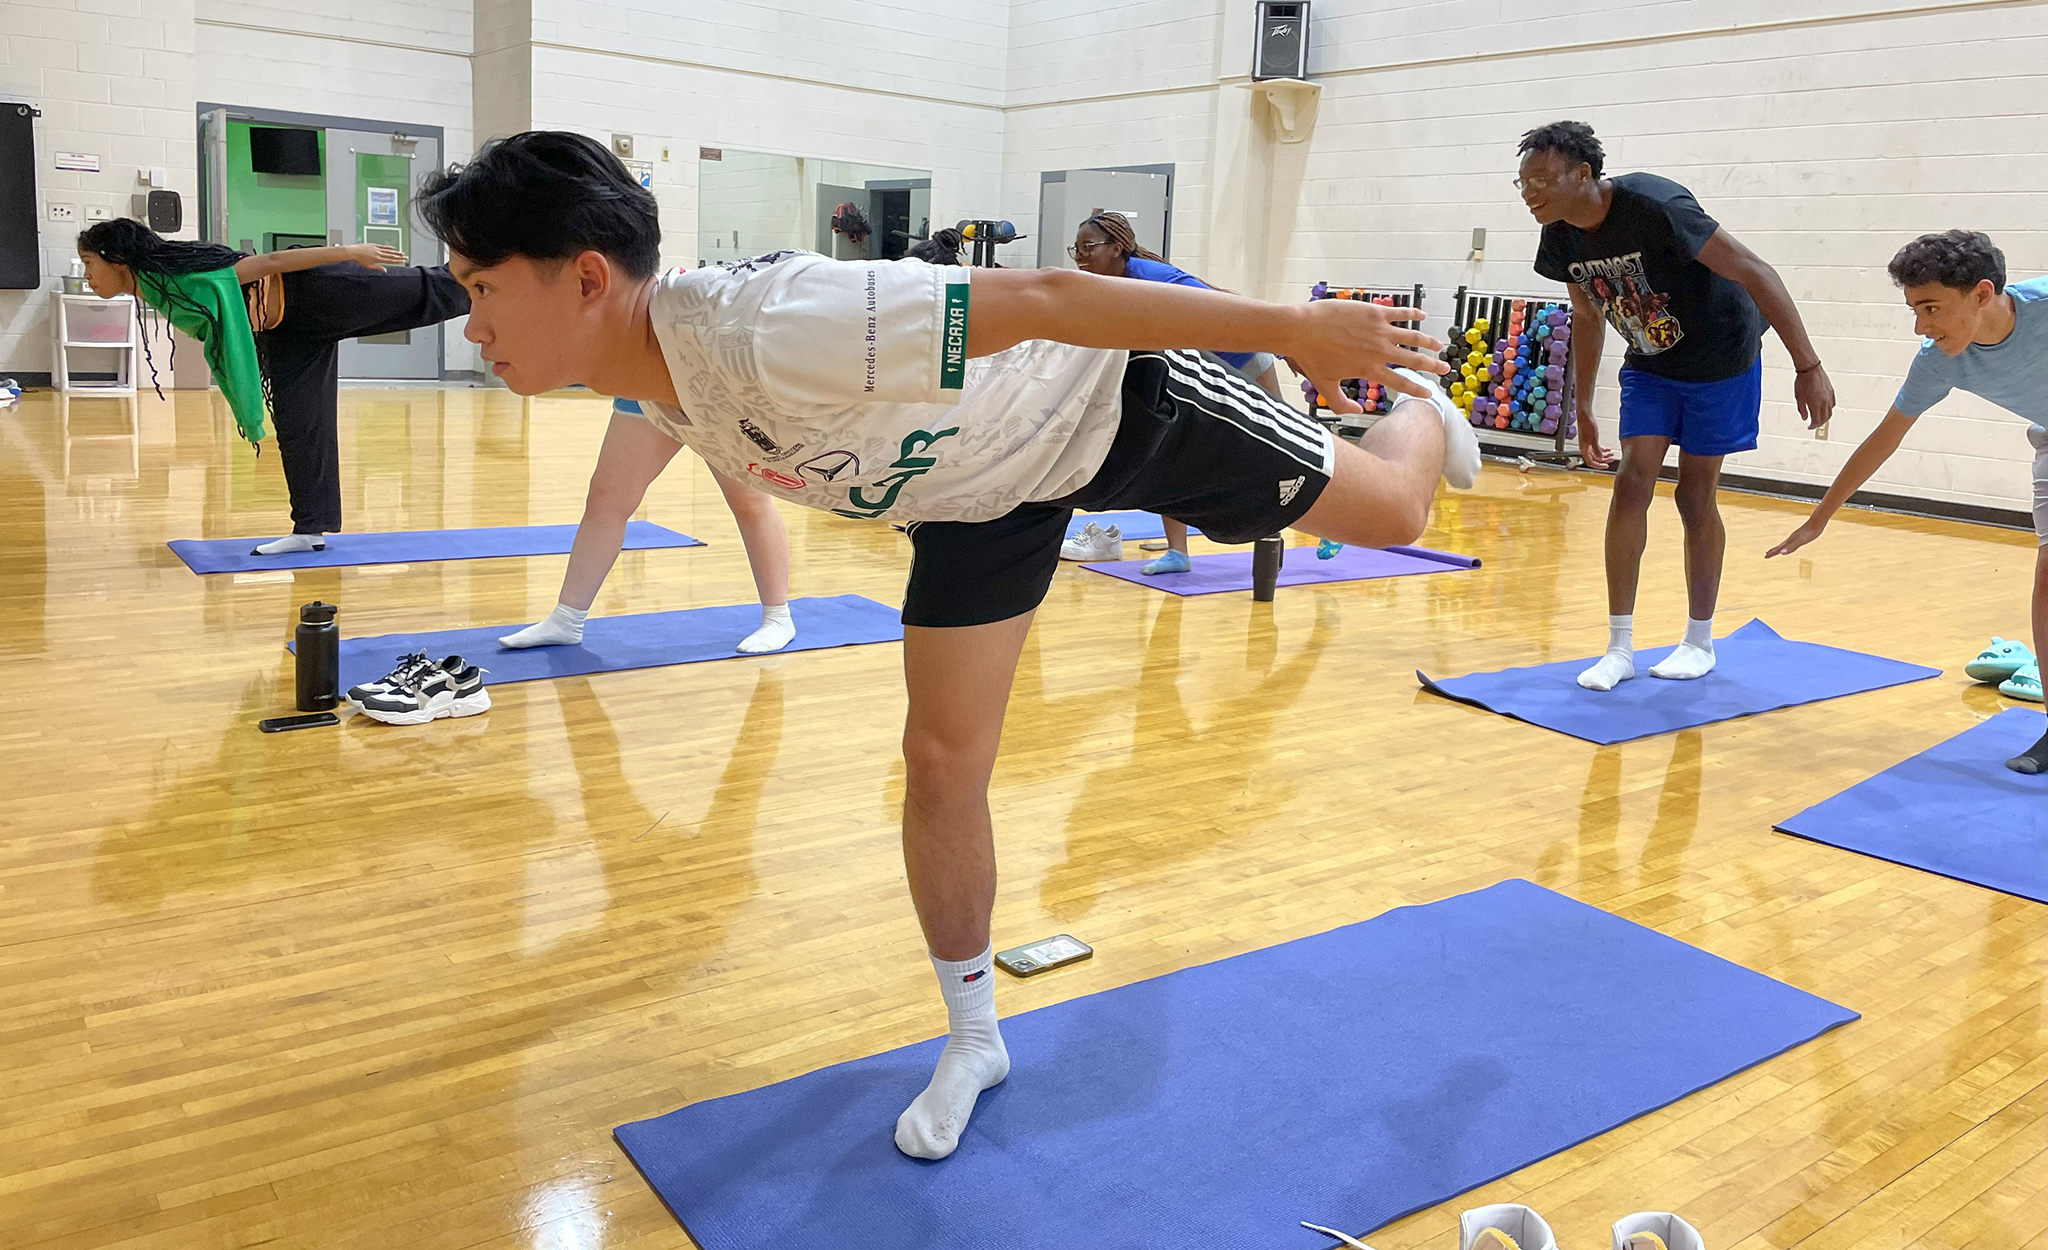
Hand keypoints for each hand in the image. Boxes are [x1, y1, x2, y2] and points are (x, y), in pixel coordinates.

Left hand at [347, 243, 409, 269]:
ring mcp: (376, 249)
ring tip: (401, 252)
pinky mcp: (373, 245)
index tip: (403, 261)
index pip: (390, 260)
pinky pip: (382, 246)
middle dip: (399, 256)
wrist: (353, 252)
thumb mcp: (368, 266)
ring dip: (395, 252)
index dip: (397, 261)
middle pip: (391, 255)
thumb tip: (385, 270)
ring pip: (388, 250)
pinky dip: (388, 247)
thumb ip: (378, 268)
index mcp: (378, 259)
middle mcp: (378, 253)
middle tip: (405, 257)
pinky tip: (392, 248)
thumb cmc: (359, 260)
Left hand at [1285, 300, 1446, 414]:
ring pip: (1412, 336)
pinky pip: (1400, 313)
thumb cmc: (1310, 358)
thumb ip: (1340, 404)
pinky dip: (1413, 314)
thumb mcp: (1324, 387)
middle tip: (1444, 369)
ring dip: (1428, 341)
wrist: (1301, 330)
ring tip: (1439, 345)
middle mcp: (1379, 351)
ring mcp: (1379, 330)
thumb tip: (1357, 411)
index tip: (1429, 392)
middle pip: (1414, 360)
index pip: (1400, 382)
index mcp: (1369, 369)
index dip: (1417, 389)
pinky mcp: (1374, 312)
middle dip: (1432, 366)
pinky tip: (1422, 315)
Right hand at [1577, 416, 1614, 468]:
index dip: (1598, 465)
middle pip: (1594, 458)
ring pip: (1596, 453)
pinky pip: (1597, 448)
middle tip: (1611, 460)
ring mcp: (1588, 444)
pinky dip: (1602, 449)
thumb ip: (1596, 450)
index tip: (1606, 466)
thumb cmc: (1587, 426)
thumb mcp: (1593, 439)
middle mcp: (1585, 448)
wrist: (1585, 417)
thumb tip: (1600, 458)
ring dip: (1604, 455)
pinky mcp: (1590, 440)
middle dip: (1603, 460)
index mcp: (1584, 449)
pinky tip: (1608, 449)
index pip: (1591, 462)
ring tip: (1611, 454)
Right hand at [1766, 516, 1825, 557]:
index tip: (1765, 557)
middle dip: (1773, 551)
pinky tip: (1789, 544)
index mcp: (1790, 540)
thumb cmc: (1810, 532)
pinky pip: (1790, 541)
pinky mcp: (1800, 535)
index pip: (1779, 548)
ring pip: (1784, 543)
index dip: (1773, 553)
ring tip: (1776, 550)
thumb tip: (1782, 553)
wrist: (1817, 521)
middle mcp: (1791, 538)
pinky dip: (1787, 545)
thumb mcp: (1801, 541)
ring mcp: (1795, 536)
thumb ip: (1792, 547)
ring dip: (1779, 548)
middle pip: (1780, 546)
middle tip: (1766, 555)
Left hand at [1794, 362, 1834, 428]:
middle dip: (1819, 423)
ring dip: (1825, 417)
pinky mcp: (1831, 391)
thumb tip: (1805, 418)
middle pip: (1825, 418)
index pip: (1817, 420)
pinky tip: (1825, 409)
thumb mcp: (1799, 398)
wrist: (1810, 369)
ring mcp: (1829, 396)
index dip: (1813, 425)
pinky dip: (1829, 409)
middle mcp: (1825, 402)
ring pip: (1830, 411)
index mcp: (1816, 404)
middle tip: (1814, 424)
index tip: (1809, 427)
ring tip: (1819, 418)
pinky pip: (1833, 404)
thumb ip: (1802, 409)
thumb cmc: (1803, 381)